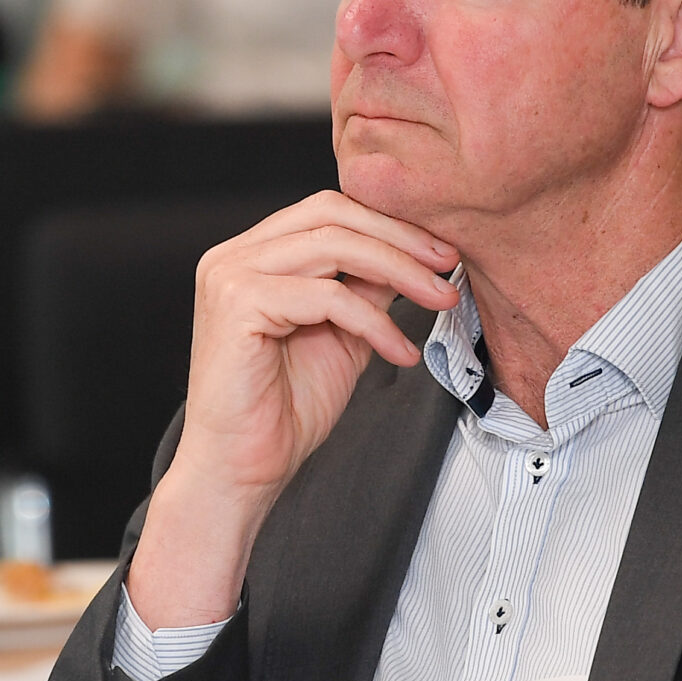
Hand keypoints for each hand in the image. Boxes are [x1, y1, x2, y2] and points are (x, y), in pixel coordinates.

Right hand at [126, 192, 458, 627]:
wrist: (242, 470)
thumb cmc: (284, 410)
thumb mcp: (343, 336)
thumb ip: (368, 291)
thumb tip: (417, 255)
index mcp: (253, 254)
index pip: (329, 210)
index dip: (392, 224)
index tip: (444, 253)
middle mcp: (234, 255)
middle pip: (332, 213)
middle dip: (401, 238)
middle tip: (451, 266)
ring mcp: (230, 275)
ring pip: (334, 246)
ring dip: (400, 272)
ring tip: (441, 300)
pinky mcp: (238, 304)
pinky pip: (327, 297)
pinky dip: (375, 322)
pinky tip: (401, 353)